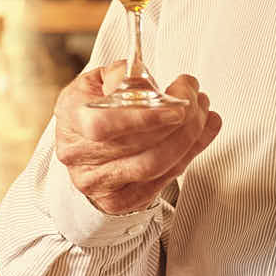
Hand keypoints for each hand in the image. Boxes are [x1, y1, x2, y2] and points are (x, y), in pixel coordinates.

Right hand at [54, 64, 220, 216]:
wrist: (83, 144)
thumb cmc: (93, 107)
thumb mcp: (98, 80)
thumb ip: (121, 74)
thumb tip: (143, 77)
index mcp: (71, 117)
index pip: (103, 124)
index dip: (143, 118)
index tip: (176, 108)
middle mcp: (79, 155)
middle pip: (138, 146)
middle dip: (181, 121)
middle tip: (196, 98)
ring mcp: (98, 182)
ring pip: (154, 166)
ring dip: (190, 138)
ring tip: (202, 113)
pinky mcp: (119, 200)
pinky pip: (163, 179)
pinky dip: (190, 153)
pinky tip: (204, 131)